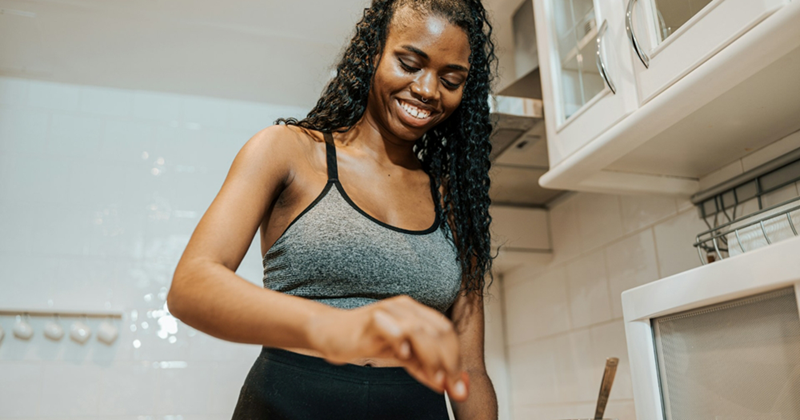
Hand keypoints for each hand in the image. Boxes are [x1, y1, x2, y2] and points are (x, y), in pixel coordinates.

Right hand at [305, 295, 469, 400]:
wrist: (331, 332)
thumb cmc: (367, 340)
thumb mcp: (401, 356)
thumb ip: (424, 367)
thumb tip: (448, 385)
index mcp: (416, 312)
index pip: (446, 330)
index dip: (456, 357)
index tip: (459, 384)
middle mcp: (405, 307)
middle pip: (438, 330)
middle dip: (449, 361)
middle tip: (451, 385)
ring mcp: (389, 311)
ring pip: (420, 330)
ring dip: (431, 357)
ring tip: (436, 378)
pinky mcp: (372, 319)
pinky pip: (393, 329)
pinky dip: (402, 343)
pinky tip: (405, 356)